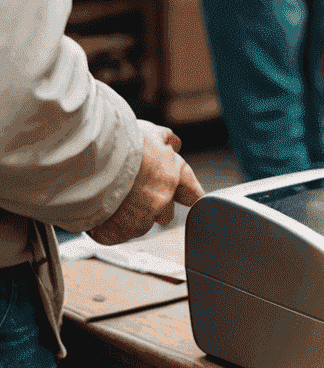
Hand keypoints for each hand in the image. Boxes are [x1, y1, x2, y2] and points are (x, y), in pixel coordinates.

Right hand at [90, 122, 203, 245]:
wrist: (87, 164)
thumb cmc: (118, 144)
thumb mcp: (150, 133)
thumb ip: (166, 141)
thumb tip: (175, 145)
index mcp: (172, 177)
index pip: (192, 192)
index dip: (189, 194)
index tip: (189, 197)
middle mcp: (161, 202)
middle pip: (166, 214)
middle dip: (155, 206)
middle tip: (134, 193)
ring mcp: (138, 221)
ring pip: (139, 224)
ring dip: (130, 216)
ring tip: (110, 197)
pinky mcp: (116, 234)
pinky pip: (116, 234)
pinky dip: (109, 226)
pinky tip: (100, 210)